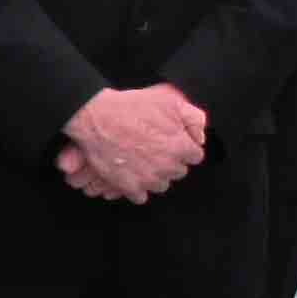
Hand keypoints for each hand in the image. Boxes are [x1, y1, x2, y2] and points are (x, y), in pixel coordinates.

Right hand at [59, 85, 206, 202]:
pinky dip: (137, 188)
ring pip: (161, 185)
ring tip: (142, 162)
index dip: (184, 148)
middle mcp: (167, 166)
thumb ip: (193, 118)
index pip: (195, 156)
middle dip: (170, 162)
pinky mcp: (129, 186)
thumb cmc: (131, 107)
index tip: (173, 143)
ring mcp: (148, 179)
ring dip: (155, 176)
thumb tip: (200, 137)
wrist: (96, 118)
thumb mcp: (169, 101)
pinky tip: (131, 175)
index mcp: (180, 147)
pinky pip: (141, 197)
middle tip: (154, 149)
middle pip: (178, 172)